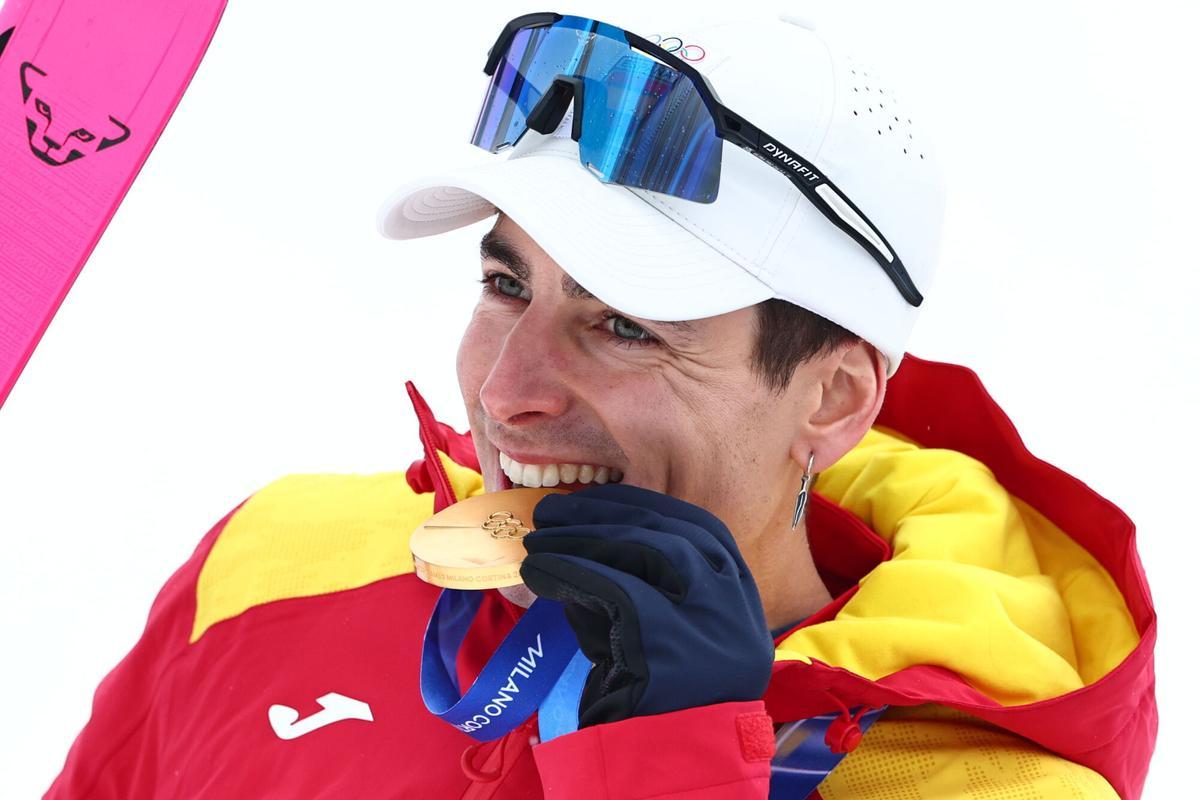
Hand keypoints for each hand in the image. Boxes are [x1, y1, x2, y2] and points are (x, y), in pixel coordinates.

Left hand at [519, 483, 774, 727]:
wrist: (664, 779)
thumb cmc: (654, 713)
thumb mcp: (658, 640)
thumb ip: (637, 591)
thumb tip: (579, 542)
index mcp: (742, 605)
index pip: (702, 530)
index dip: (646, 507)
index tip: (600, 500)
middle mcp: (736, 611)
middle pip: (672, 533)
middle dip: (606, 514)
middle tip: (551, 513)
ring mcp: (711, 630)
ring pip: (647, 551)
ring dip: (582, 538)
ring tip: (536, 541)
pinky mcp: (671, 650)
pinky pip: (616, 590)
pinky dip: (571, 571)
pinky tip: (539, 570)